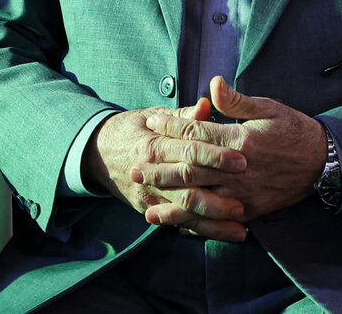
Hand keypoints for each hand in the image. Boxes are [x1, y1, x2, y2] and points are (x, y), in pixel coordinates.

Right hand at [84, 102, 247, 241]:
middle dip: (218, 197)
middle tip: (244, 201)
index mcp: (154, 145)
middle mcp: (151, 172)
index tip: (242, 160)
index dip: (216, 156)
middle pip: (188, 187)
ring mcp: (148, 194)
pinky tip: (221, 234)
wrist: (97, 151)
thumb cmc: (131, 128)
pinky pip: (176, 222)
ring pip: (183, 211)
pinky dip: (199, 230)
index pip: (189, 151)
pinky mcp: (147, 208)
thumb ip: (183, 115)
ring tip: (240, 228)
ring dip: (213, 222)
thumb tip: (208, 106)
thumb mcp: (153, 115)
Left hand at [143, 76, 326, 222]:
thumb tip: (212, 84)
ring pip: (200, 200)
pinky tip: (178, 225)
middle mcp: (237, 169)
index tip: (151, 123)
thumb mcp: (268, 108)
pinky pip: (219, 219)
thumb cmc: (293, 130)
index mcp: (239, 140)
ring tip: (147, 206)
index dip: (170, 127)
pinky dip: (197, 223)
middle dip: (160, 169)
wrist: (323, 163)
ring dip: (172, 203)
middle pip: (189, 170)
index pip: (196, 132)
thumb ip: (236, 101)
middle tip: (135, 168)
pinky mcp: (251, 210)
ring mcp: (244, 193)